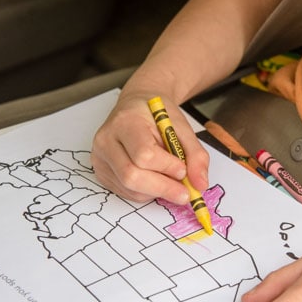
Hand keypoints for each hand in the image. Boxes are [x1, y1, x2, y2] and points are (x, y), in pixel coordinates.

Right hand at [91, 92, 208, 202]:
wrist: (136, 107)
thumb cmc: (157, 115)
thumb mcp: (181, 127)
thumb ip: (195, 155)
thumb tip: (200, 185)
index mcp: (126, 121)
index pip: (143, 153)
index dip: (166, 167)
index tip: (183, 171)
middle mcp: (106, 140)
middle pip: (132, 175)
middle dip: (163, 188)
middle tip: (185, 194)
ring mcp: (100, 158)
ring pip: (129, 188)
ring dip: (156, 192)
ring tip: (171, 181)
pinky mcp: (101, 172)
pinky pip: (126, 192)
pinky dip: (146, 193)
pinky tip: (156, 180)